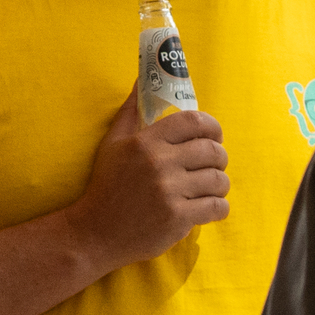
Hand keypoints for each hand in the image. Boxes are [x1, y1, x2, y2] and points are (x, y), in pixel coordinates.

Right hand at [67, 97, 228, 270]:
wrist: (95, 233)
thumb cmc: (106, 186)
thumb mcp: (112, 144)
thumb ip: (130, 112)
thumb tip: (140, 81)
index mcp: (147, 142)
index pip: (194, 122)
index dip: (212, 127)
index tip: (214, 136)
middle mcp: (160, 163)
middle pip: (212, 151)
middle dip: (220, 157)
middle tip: (213, 164)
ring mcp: (170, 192)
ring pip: (218, 180)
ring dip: (220, 184)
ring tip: (211, 188)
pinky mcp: (178, 218)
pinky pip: (217, 207)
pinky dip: (219, 207)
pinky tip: (210, 207)